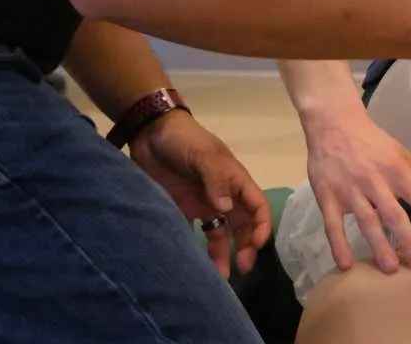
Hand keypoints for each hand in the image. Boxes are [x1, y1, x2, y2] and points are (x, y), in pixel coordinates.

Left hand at [129, 110, 272, 277]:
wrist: (149, 133)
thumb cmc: (183, 139)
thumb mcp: (203, 154)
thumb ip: (216, 179)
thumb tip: (226, 210)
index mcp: (233, 179)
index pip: (256, 205)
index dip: (261, 225)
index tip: (256, 245)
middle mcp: (222, 194)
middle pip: (241, 224)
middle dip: (246, 245)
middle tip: (242, 268)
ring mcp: (202, 203)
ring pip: (219, 233)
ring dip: (223, 254)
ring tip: (221, 278)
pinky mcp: (181, 210)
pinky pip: (193, 235)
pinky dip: (196, 251)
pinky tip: (194, 268)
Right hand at [303, 106, 410, 272]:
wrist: (333, 124)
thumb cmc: (373, 143)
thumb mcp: (401, 154)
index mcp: (395, 168)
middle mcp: (374, 180)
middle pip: (393, 213)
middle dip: (408, 240)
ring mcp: (349, 190)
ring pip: (366, 221)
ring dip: (379, 245)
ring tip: (391, 268)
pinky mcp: (327, 197)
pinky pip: (333, 224)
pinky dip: (338, 245)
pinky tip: (346, 265)